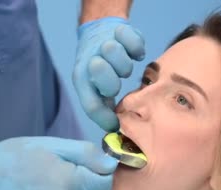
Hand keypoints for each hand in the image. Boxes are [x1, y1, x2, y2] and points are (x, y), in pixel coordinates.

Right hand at [0, 137, 116, 189]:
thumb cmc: (20, 155)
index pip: (105, 182)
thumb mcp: (55, 145)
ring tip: (52, 180)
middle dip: (87, 180)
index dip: (99, 170)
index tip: (83, 162)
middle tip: (62, 168)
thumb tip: (112, 164)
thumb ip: (88, 154)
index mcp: (71, 183)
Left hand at [73, 17, 144, 131]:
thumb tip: (114, 130)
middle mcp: (90, 64)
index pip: (92, 106)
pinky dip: (137, 49)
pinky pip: (135, 44)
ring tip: (123, 60)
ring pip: (122, 64)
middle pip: (109, 85)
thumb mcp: (95, 88)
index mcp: (83, 81)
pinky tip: (132, 50)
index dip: (105, 118)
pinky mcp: (120, 31)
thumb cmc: (101, 68)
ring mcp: (105, 45)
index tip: (116, 124)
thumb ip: (102, 108)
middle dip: (115, 85)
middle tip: (117, 77)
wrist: (99, 29)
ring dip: (126, 65)